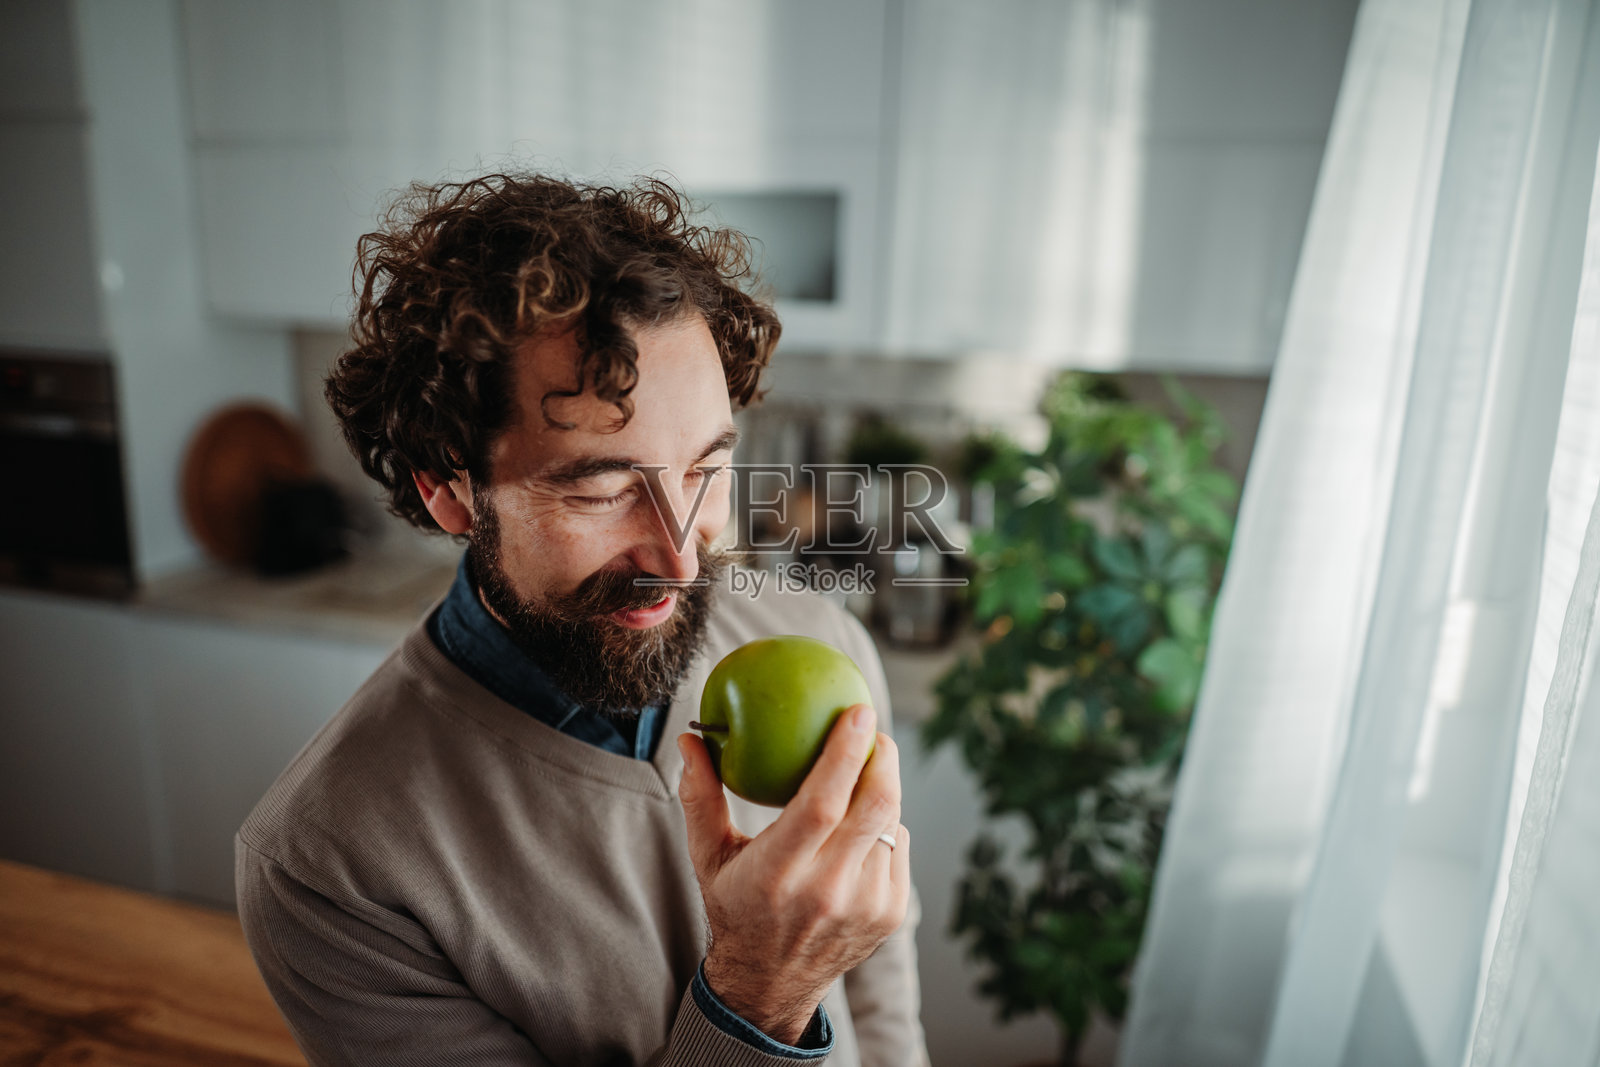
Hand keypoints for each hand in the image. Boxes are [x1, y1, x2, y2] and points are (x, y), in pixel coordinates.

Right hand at [676, 703, 909, 1045]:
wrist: (769, 984)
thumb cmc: (735, 906)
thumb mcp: (709, 856)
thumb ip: (700, 796)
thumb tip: (689, 738)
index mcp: (779, 874)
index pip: (823, 804)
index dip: (845, 753)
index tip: (857, 711)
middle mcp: (827, 892)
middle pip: (874, 805)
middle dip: (881, 755)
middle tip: (868, 725)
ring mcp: (866, 906)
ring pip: (890, 822)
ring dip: (879, 788)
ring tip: (862, 769)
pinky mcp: (891, 914)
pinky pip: (897, 846)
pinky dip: (883, 824)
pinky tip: (861, 822)